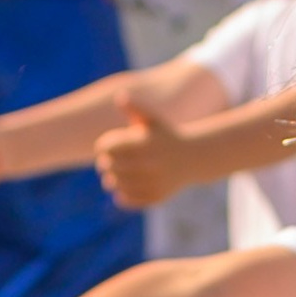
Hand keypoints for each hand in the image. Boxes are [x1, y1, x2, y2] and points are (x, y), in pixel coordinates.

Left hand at [96, 89, 190, 206]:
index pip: (108, 147)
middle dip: (104, 165)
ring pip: (118, 185)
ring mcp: (154, 181)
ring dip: (111, 182)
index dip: (101, 148)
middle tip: (104, 165)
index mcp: (145, 143)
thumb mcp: (153, 119)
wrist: (193, 158)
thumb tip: (120, 97)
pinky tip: (122, 190)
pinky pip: (129, 199)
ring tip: (111, 178)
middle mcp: (150, 163)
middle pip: (110, 167)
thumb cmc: (166, 135)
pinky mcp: (157, 196)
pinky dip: (122, 196)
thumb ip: (136, 106)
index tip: (102, 150)